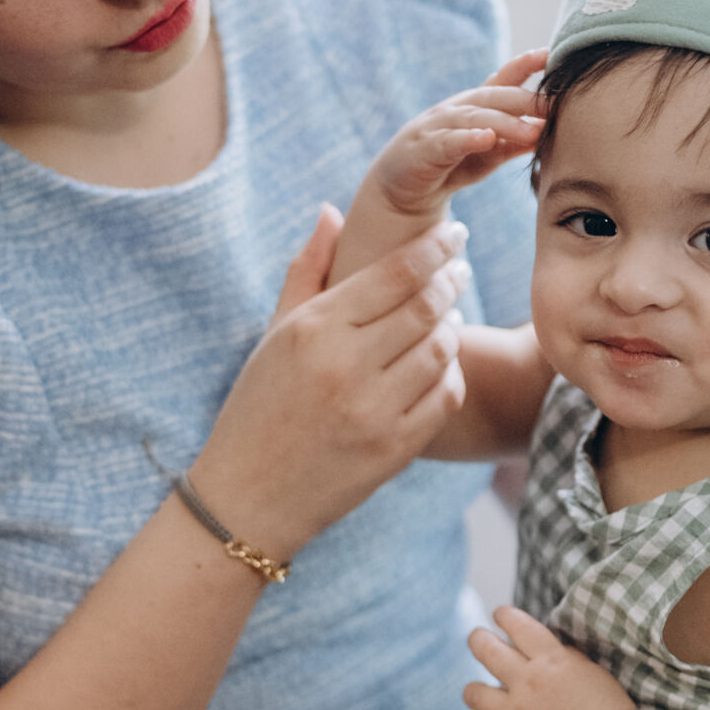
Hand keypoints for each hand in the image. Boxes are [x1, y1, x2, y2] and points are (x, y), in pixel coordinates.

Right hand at [195, 206, 471, 552]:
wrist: (248, 496)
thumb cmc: (258, 405)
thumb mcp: (273, 333)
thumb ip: (306, 269)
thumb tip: (332, 212)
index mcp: (313, 329)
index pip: (396, 272)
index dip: (436, 247)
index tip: (455, 235)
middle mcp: (345, 366)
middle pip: (427, 305)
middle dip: (453, 280)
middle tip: (460, 269)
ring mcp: (372, 411)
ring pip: (442, 349)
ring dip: (453, 326)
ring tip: (447, 315)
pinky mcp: (393, 449)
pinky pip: (445, 396)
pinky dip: (451, 373)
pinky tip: (440, 363)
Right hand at [363, 53, 547, 229]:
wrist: (404, 190)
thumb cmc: (453, 166)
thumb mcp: (489, 154)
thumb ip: (514, 142)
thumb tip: (546, 131)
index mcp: (477, 105)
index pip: (503, 79)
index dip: (526, 64)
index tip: (553, 53)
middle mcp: (459, 108)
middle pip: (496, 97)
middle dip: (527, 100)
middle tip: (557, 106)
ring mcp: (440, 126)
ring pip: (476, 119)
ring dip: (506, 123)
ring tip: (534, 132)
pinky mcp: (425, 149)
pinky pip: (449, 141)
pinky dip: (468, 139)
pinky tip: (486, 138)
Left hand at [463, 605, 635, 709]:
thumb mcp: (592, 671)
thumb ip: (564, 657)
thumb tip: (544, 648)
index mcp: (552, 660)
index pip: (518, 625)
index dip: (504, 616)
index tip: (499, 615)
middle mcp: (528, 682)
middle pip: (486, 650)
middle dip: (478, 640)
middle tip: (477, 639)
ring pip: (474, 694)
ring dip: (474, 691)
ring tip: (477, 692)